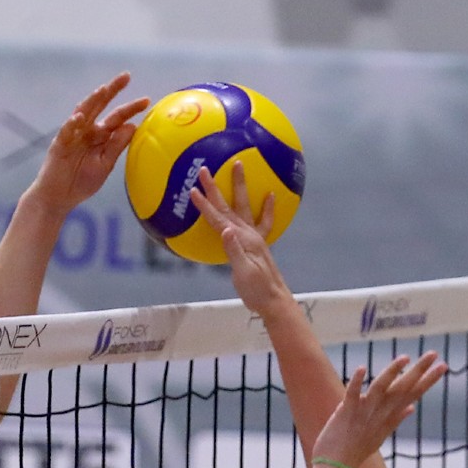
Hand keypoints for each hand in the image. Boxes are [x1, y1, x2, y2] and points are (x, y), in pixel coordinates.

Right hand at [25, 73, 151, 214]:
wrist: (59, 197)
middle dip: (112, 90)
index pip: (117, 118)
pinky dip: (72, 124)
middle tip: (126, 76)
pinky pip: (66, 132)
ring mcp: (72, 135)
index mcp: (100, 135)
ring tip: (104, 90)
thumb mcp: (105, 164)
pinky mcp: (59, 145)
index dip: (130, 109)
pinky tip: (80, 117)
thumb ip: (117, 145)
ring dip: (92, 101)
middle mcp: (86, 130)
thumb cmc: (82, 181)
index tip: (146, 100)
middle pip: (100, 106)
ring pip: (83, 113)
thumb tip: (133, 126)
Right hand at [190, 160, 289, 311]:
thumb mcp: (243, 272)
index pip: (218, 219)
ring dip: (239, 186)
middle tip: (205, 170)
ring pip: (243, 207)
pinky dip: (266, 208)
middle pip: (228, 206)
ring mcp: (255, 238)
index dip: (205, 205)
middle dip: (215, 188)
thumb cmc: (257, 290)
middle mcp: (248, 234)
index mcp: (242, 240)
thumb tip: (225, 230)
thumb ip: (234, 250)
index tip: (193, 190)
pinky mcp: (258, 244)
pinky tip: (269, 196)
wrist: (274, 300)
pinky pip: (263, 221)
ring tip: (237, 166)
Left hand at [312, 354, 447, 467]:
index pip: (414, 393)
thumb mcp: (381, 434)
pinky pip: (352, 394)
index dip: (429, 380)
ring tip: (405, 357)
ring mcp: (364, 412)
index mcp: (390, 415)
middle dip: (419, 370)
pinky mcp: (346, 412)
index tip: (443, 366)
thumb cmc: (358, 450)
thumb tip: (411, 408)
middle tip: (434, 353)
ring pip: (380, 388)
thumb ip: (396, 418)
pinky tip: (363, 368)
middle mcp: (380, 412)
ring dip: (392, 372)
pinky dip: (357, 382)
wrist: (338, 467)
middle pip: (403, 388)